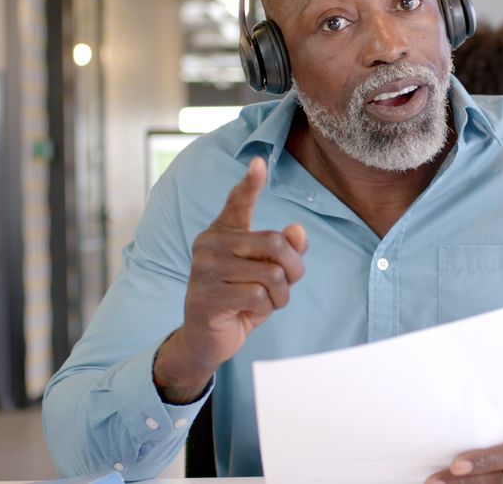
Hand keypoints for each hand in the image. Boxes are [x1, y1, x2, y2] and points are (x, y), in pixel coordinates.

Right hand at [153, 157, 306, 402]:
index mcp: (223, 232)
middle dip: (293, 268)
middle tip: (286, 285)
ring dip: (281, 294)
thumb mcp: (266, 273)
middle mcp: (209, 244)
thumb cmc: (240, 298)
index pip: (237, 202)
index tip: (259, 162)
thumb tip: (298, 231)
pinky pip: (258, 297)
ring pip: (271, 274)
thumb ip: (284, 251)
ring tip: (267, 301)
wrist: (207, 338)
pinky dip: (265, 309)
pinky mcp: (207, 296)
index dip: (250, 183)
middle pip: (275, 242)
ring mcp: (205, 269)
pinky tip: (249, 312)